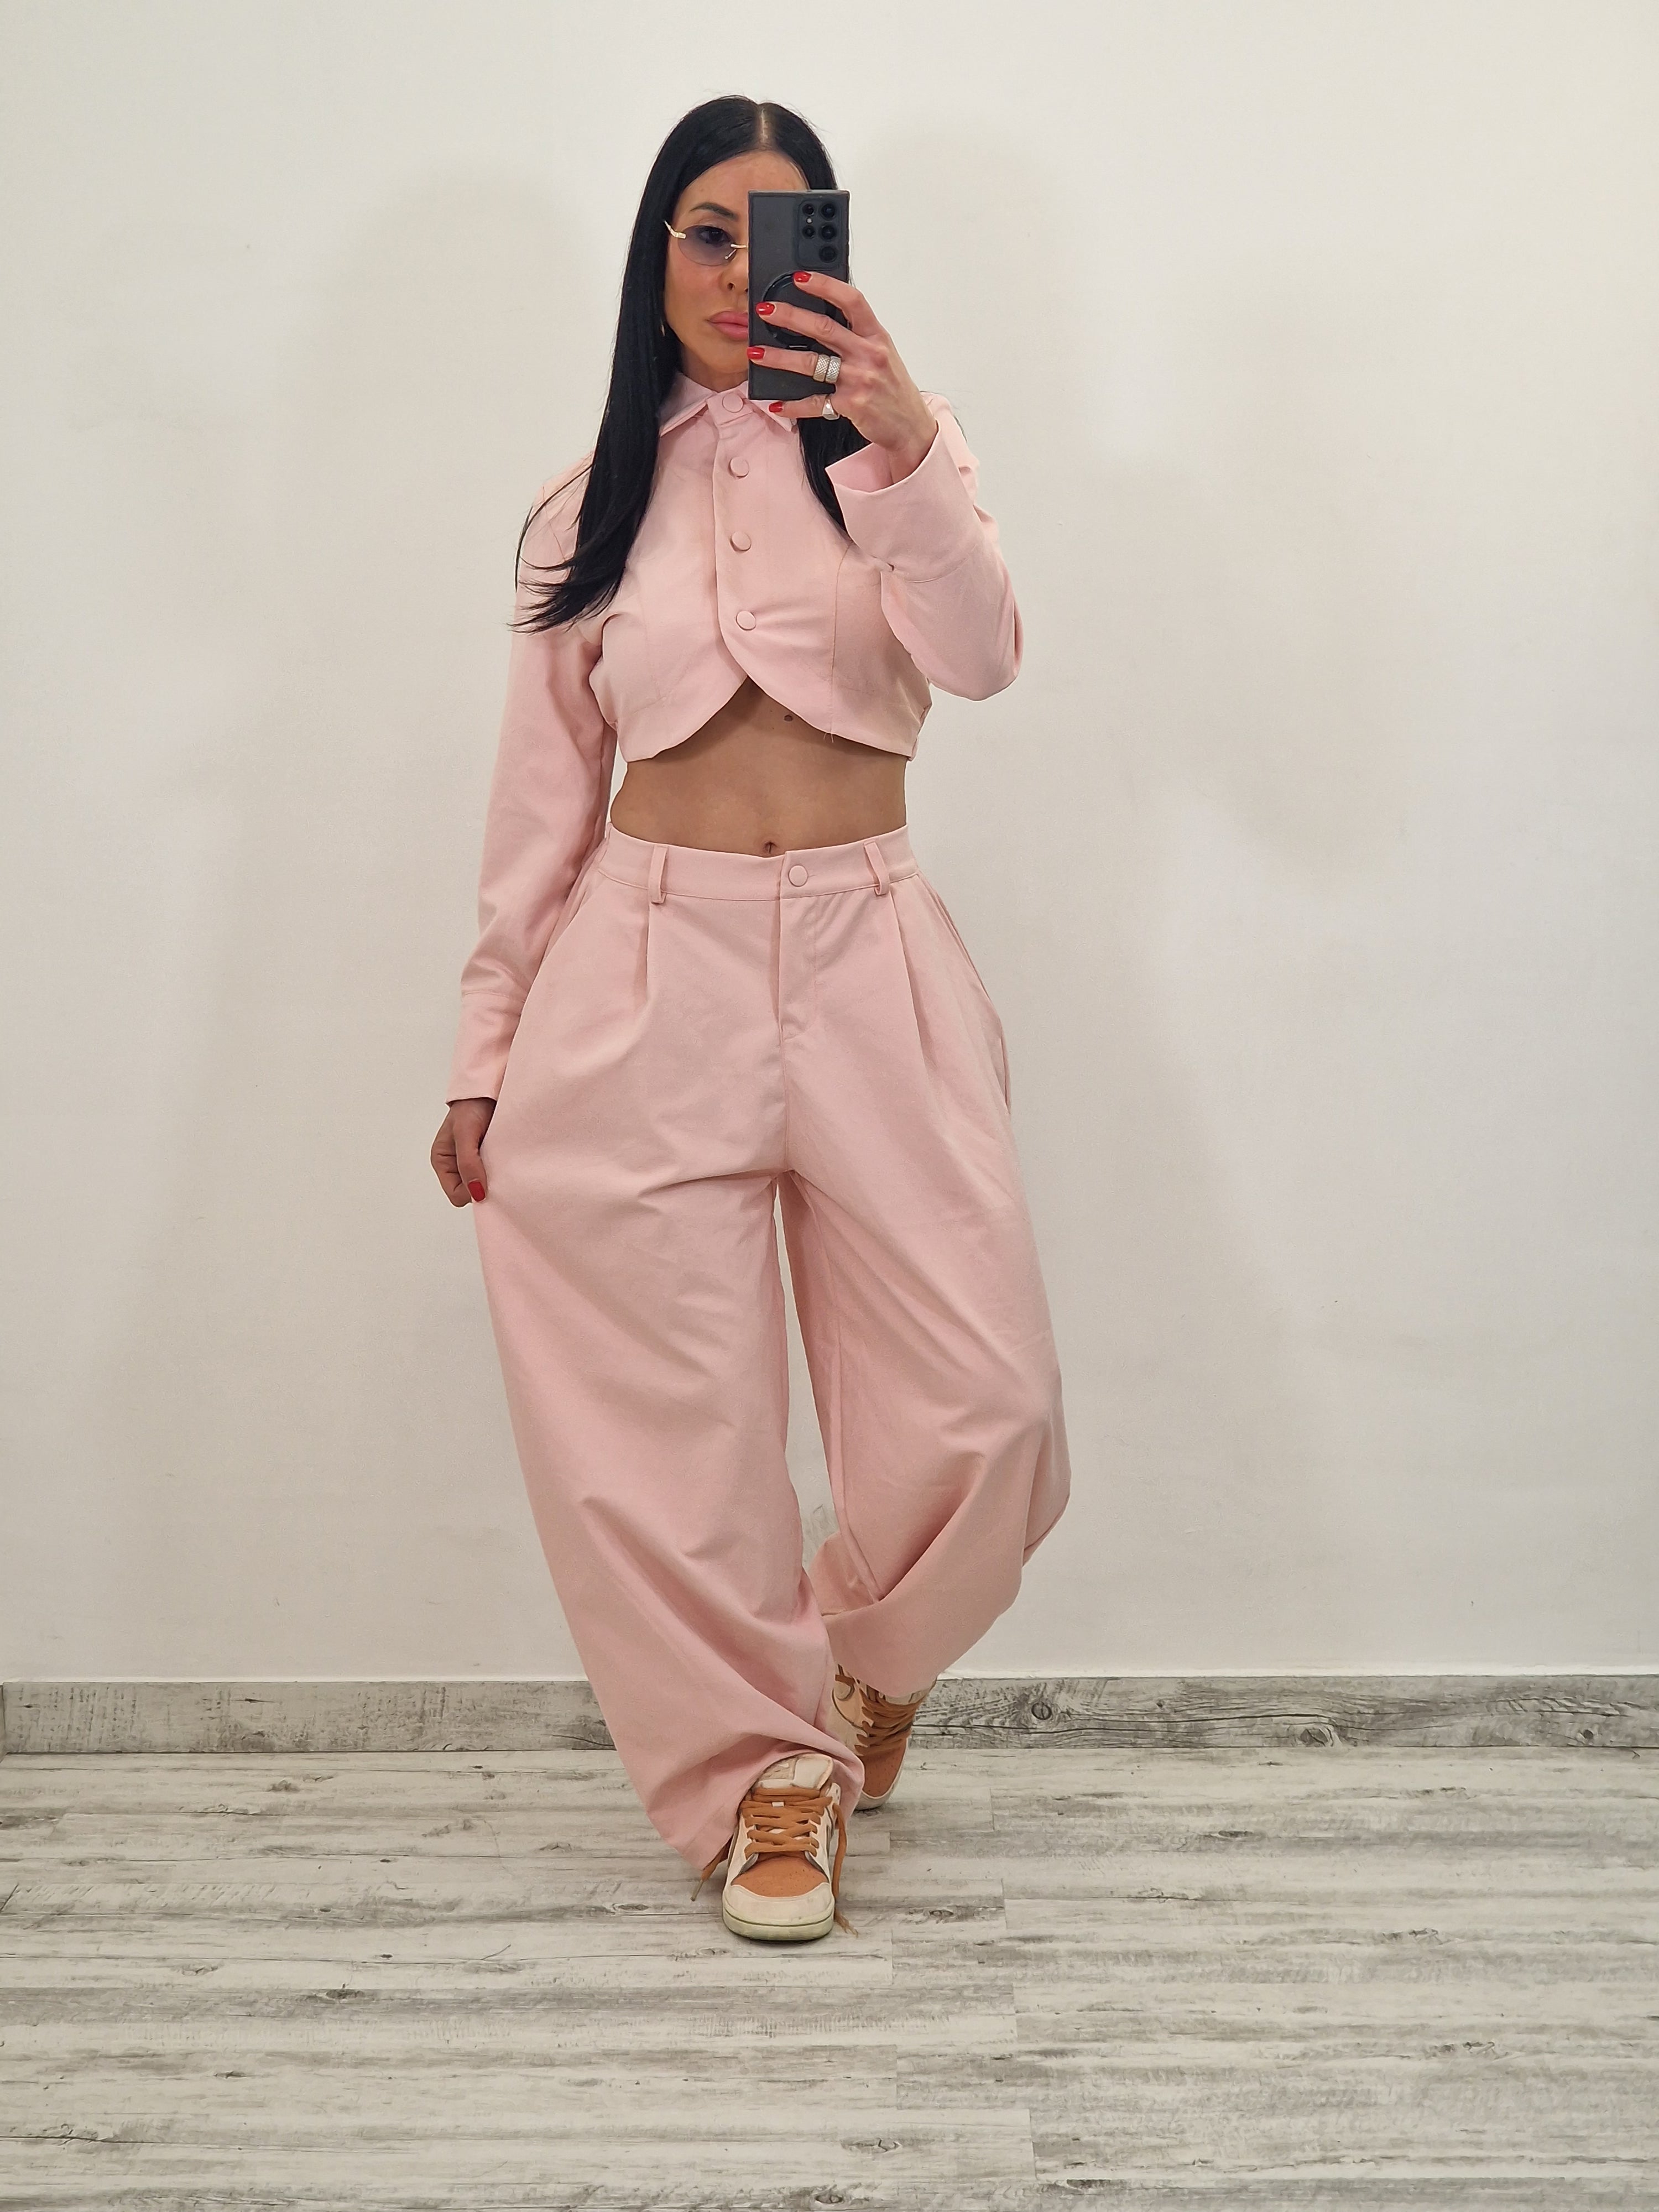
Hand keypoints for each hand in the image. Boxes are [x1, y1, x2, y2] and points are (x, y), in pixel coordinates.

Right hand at [432, 1098, 494, 1205]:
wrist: (489, 1089)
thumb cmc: (471, 1107)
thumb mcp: (465, 1133)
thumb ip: (468, 1163)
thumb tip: (477, 1194)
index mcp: (443, 1162)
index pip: (456, 1195)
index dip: (471, 1190)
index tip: (485, 1175)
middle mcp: (457, 1166)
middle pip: (471, 1193)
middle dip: (483, 1184)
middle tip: (494, 1164)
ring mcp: (474, 1163)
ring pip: (484, 1185)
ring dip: (494, 1175)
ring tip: (499, 1157)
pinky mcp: (489, 1159)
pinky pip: (496, 1175)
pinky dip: (501, 1169)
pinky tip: (504, 1157)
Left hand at [749, 271, 936, 479]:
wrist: (910, 425)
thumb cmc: (892, 386)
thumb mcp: (882, 352)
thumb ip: (856, 334)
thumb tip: (819, 318)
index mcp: (876, 335)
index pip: (851, 300)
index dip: (825, 285)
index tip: (800, 277)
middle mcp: (869, 354)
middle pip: (824, 328)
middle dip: (790, 317)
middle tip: (765, 310)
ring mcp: (859, 380)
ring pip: (812, 363)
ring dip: (780, 358)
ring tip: (756, 353)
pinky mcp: (850, 405)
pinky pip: (814, 403)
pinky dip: (793, 405)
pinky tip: (776, 404)